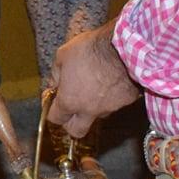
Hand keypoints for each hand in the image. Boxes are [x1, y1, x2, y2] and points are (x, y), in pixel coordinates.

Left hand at [46, 22, 140, 138]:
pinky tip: (111, 83)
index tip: (54, 103)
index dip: (52, 112)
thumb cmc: (91, 49)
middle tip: (71, 110)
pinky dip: (111, 98)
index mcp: (70, 100)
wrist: (123, 47)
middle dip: (71, 124)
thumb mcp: (63, 55)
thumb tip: (54, 84)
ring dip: (93, 108)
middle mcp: (89, 110)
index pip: (55, 119)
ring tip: (94, 89)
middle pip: (77, 131)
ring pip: (98, 116)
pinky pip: (116, 104)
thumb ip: (55, 74)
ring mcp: (109, 108)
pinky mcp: (126, 102)